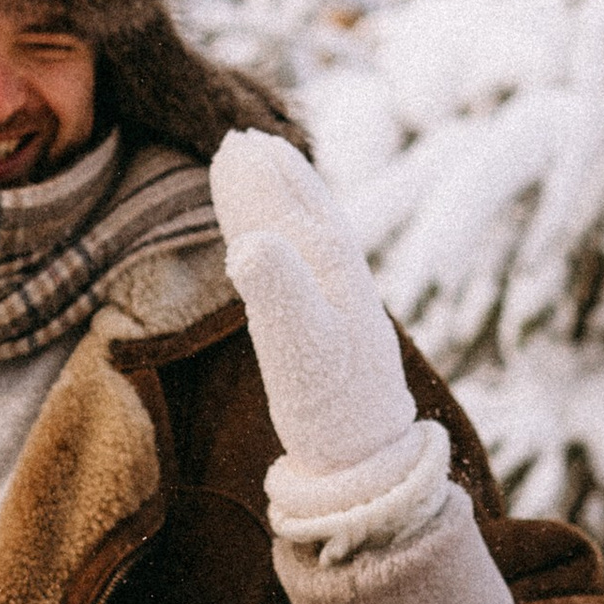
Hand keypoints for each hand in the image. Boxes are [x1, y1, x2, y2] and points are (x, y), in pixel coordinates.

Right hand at [209, 131, 414, 479]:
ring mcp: (344, 308)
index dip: (262, 180)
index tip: (234, 145)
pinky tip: (287, 253)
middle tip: (244, 142)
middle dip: (276, 180)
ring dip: (287, 207)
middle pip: (307, 216)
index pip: (293, 211)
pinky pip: (314, 273)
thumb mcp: (298, 350)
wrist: (368, 461)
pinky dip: (294, 249)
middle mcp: (343, 282)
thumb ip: (276, 292)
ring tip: (266, 176)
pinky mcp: (339, 334)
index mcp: (333, 272)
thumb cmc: (332, 409)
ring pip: (313, 241)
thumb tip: (248, 240)